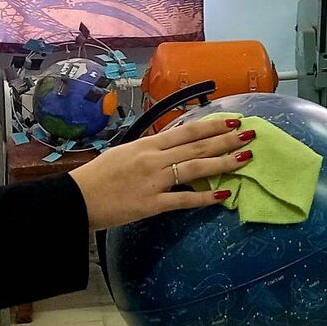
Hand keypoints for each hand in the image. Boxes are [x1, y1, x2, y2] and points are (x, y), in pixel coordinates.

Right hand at [68, 116, 253, 230]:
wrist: (77, 199)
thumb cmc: (99, 175)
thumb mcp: (125, 153)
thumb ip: (151, 149)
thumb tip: (174, 145)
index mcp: (147, 144)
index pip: (187, 131)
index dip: (212, 125)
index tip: (233, 120)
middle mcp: (154, 159)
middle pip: (197, 147)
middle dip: (226, 140)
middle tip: (250, 135)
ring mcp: (154, 181)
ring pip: (195, 169)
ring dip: (223, 163)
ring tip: (245, 158)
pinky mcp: (151, 204)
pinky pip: (183, 200)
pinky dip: (203, 198)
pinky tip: (223, 196)